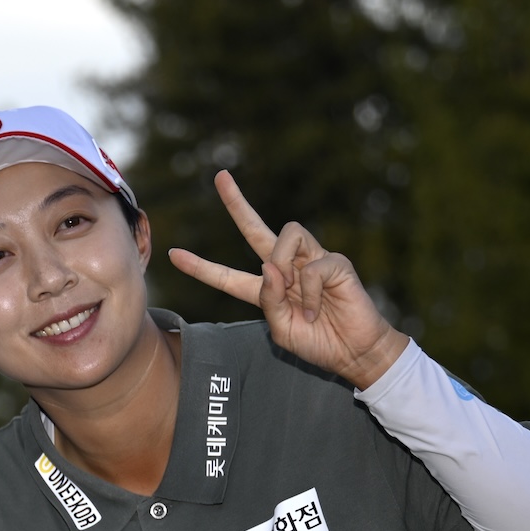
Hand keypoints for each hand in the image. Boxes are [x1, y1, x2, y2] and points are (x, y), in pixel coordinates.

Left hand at [168, 171, 408, 389]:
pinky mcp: (334, 262)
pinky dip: (309, 291)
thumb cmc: (319, 344)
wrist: (355, 353)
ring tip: (297, 295)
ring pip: (284, 235)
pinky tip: (317, 309)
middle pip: (255, 229)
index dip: (202, 267)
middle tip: (220, 177)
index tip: (174, 256)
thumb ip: (269, 301)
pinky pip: (310, 266)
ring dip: (283, 264)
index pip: (228, 276)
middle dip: (236, 204)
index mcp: (267, 291)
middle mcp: (287, 269)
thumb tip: (268, 264)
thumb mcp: (282, 331)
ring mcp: (310, 261)